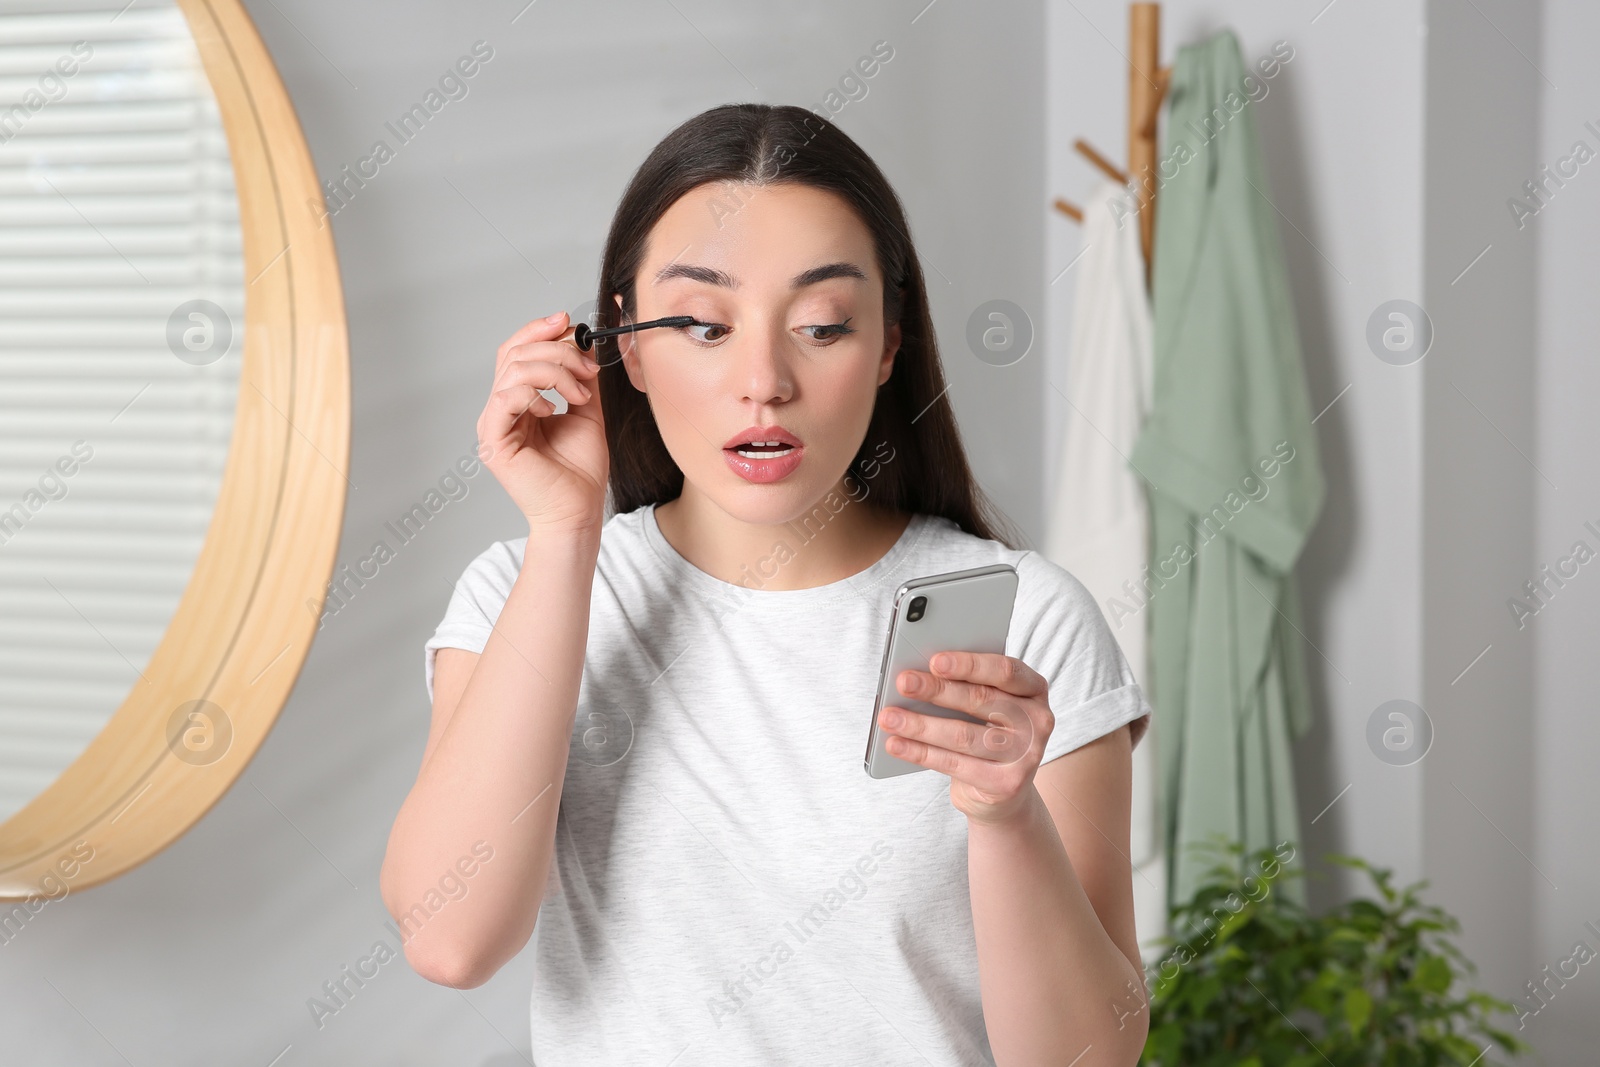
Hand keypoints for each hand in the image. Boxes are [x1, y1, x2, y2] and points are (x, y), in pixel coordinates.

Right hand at [476, 311, 607, 532]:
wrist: (579, 510)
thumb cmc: (580, 471)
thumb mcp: (587, 412)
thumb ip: (580, 378)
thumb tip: (582, 344)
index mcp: (518, 402)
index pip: (517, 352)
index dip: (539, 331)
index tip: (568, 322)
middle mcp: (501, 410)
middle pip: (514, 354)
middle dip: (556, 351)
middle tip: (587, 368)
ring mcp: (494, 425)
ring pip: (512, 371)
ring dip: (554, 372)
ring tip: (579, 394)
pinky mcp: (494, 441)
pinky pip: (505, 398)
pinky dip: (534, 394)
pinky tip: (554, 409)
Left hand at [878, 651, 1054, 825]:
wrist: (1002, 792)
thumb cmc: (986, 732)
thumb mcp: (986, 705)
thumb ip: (967, 686)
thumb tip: (920, 672)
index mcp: (1033, 689)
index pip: (1004, 670)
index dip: (968, 664)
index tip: (934, 660)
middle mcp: (1037, 720)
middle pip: (980, 700)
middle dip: (936, 690)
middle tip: (903, 682)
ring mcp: (1027, 754)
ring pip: (963, 735)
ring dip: (920, 725)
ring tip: (889, 716)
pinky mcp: (1007, 783)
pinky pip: (954, 764)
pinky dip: (919, 752)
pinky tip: (896, 743)